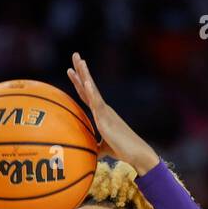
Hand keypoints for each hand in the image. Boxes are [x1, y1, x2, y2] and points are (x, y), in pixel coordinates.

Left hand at [67, 52, 158, 174]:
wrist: (136, 153)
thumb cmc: (122, 150)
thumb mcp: (103, 148)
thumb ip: (95, 147)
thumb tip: (89, 153)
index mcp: (100, 113)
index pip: (86, 95)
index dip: (79, 82)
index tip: (72, 70)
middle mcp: (102, 109)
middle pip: (88, 86)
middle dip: (81, 71)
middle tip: (75, 55)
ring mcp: (104, 112)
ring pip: (92, 90)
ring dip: (85, 75)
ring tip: (79, 60)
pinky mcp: (106, 119)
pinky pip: (97, 103)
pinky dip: (91, 92)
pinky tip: (86, 82)